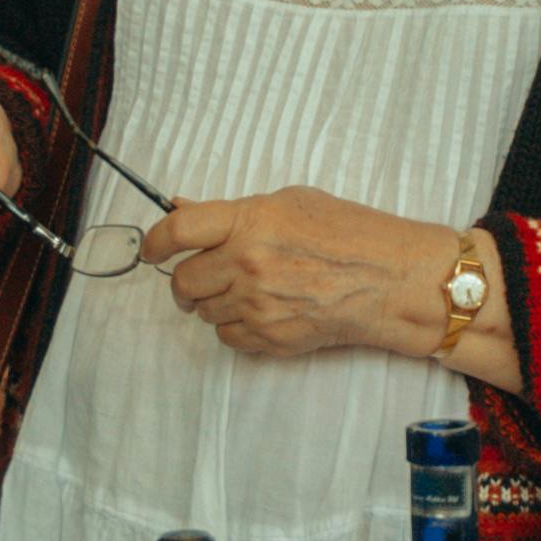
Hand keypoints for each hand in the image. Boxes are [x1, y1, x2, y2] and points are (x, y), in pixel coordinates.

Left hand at [146, 188, 455, 360]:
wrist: (391, 279)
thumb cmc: (350, 232)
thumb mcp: (291, 202)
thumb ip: (235, 211)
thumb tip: (183, 209)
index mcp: (250, 221)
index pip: (177, 231)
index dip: (154, 242)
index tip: (150, 251)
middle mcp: (247, 263)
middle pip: (183, 281)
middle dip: (185, 281)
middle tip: (200, 278)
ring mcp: (258, 305)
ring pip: (204, 312)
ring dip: (213, 303)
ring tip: (245, 291)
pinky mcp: (271, 338)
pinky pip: (228, 337)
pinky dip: (235, 326)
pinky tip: (261, 311)